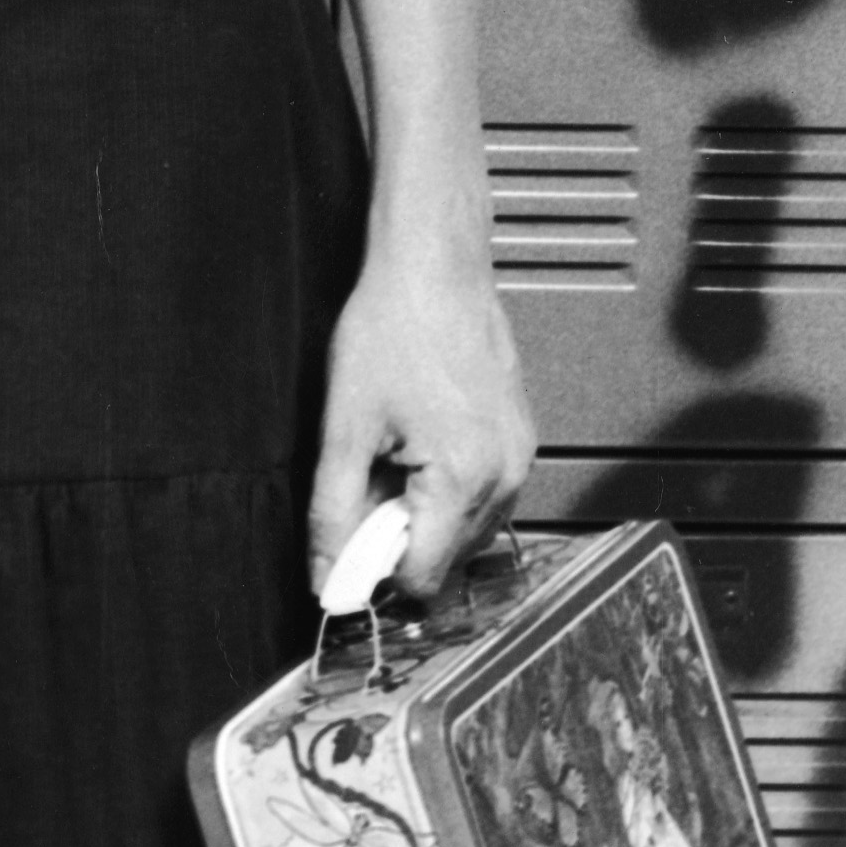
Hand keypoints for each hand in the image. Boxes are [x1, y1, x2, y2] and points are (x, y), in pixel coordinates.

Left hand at [308, 217, 534, 602]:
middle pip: (446, 560)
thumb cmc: (393, 326)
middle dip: (398, 540)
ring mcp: (519, 459)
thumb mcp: (344, 426)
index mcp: (463, 480)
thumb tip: (325, 573)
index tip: (343, 552)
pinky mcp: (520, 441)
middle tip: (361, 486)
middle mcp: (506, 477)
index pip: (422, 579)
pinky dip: (446, 491)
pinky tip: (416, 445)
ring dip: (422, 516)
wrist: (434, 267)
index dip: (374, 573)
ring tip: (389, 457)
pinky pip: (484, 497)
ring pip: (467, 532)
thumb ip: (332, 510)